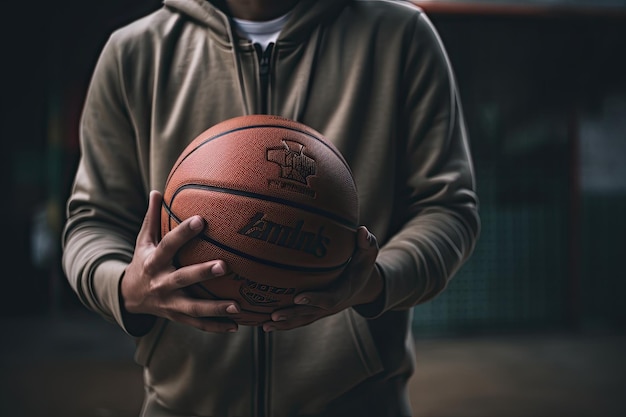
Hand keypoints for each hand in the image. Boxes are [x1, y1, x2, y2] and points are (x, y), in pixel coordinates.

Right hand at [120, 190, 241, 333]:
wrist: (129, 297)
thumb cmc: (143, 261)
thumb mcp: (143, 241)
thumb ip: (152, 218)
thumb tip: (158, 190)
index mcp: (153, 261)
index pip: (168, 245)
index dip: (183, 233)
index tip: (201, 219)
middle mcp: (161, 283)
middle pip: (183, 279)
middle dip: (202, 273)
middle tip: (224, 265)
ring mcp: (169, 303)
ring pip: (193, 307)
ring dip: (216, 308)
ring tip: (238, 307)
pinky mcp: (177, 317)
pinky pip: (198, 323)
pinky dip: (216, 327)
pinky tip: (236, 326)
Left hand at [262, 226, 382, 331]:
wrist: (361, 285)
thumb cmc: (361, 265)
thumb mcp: (368, 254)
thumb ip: (366, 243)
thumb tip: (362, 230)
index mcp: (343, 291)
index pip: (328, 299)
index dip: (314, 299)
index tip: (298, 297)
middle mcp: (330, 304)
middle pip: (310, 314)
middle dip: (292, 315)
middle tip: (274, 315)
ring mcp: (321, 310)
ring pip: (301, 319)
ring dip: (283, 324)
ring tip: (264, 325)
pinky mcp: (313, 311)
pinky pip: (297, 320)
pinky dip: (282, 324)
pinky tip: (263, 324)